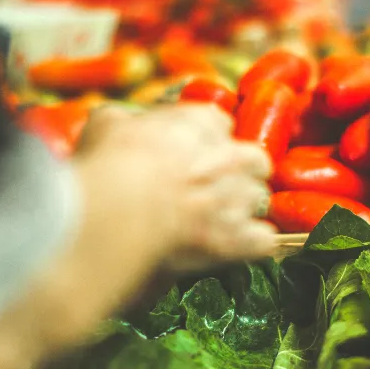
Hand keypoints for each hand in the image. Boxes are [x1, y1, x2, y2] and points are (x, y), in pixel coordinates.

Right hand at [77, 103, 276, 273]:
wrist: (120, 211)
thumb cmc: (110, 163)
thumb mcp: (105, 124)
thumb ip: (123, 120)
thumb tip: (121, 124)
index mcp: (202, 123)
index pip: (221, 124)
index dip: (208, 142)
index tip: (191, 156)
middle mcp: (231, 156)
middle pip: (254, 160)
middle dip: (240, 172)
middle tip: (212, 188)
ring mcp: (239, 198)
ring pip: (258, 199)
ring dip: (241, 210)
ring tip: (215, 223)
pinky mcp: (240, 239)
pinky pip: (263, 240)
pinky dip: (250, 246)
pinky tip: (234, 248)